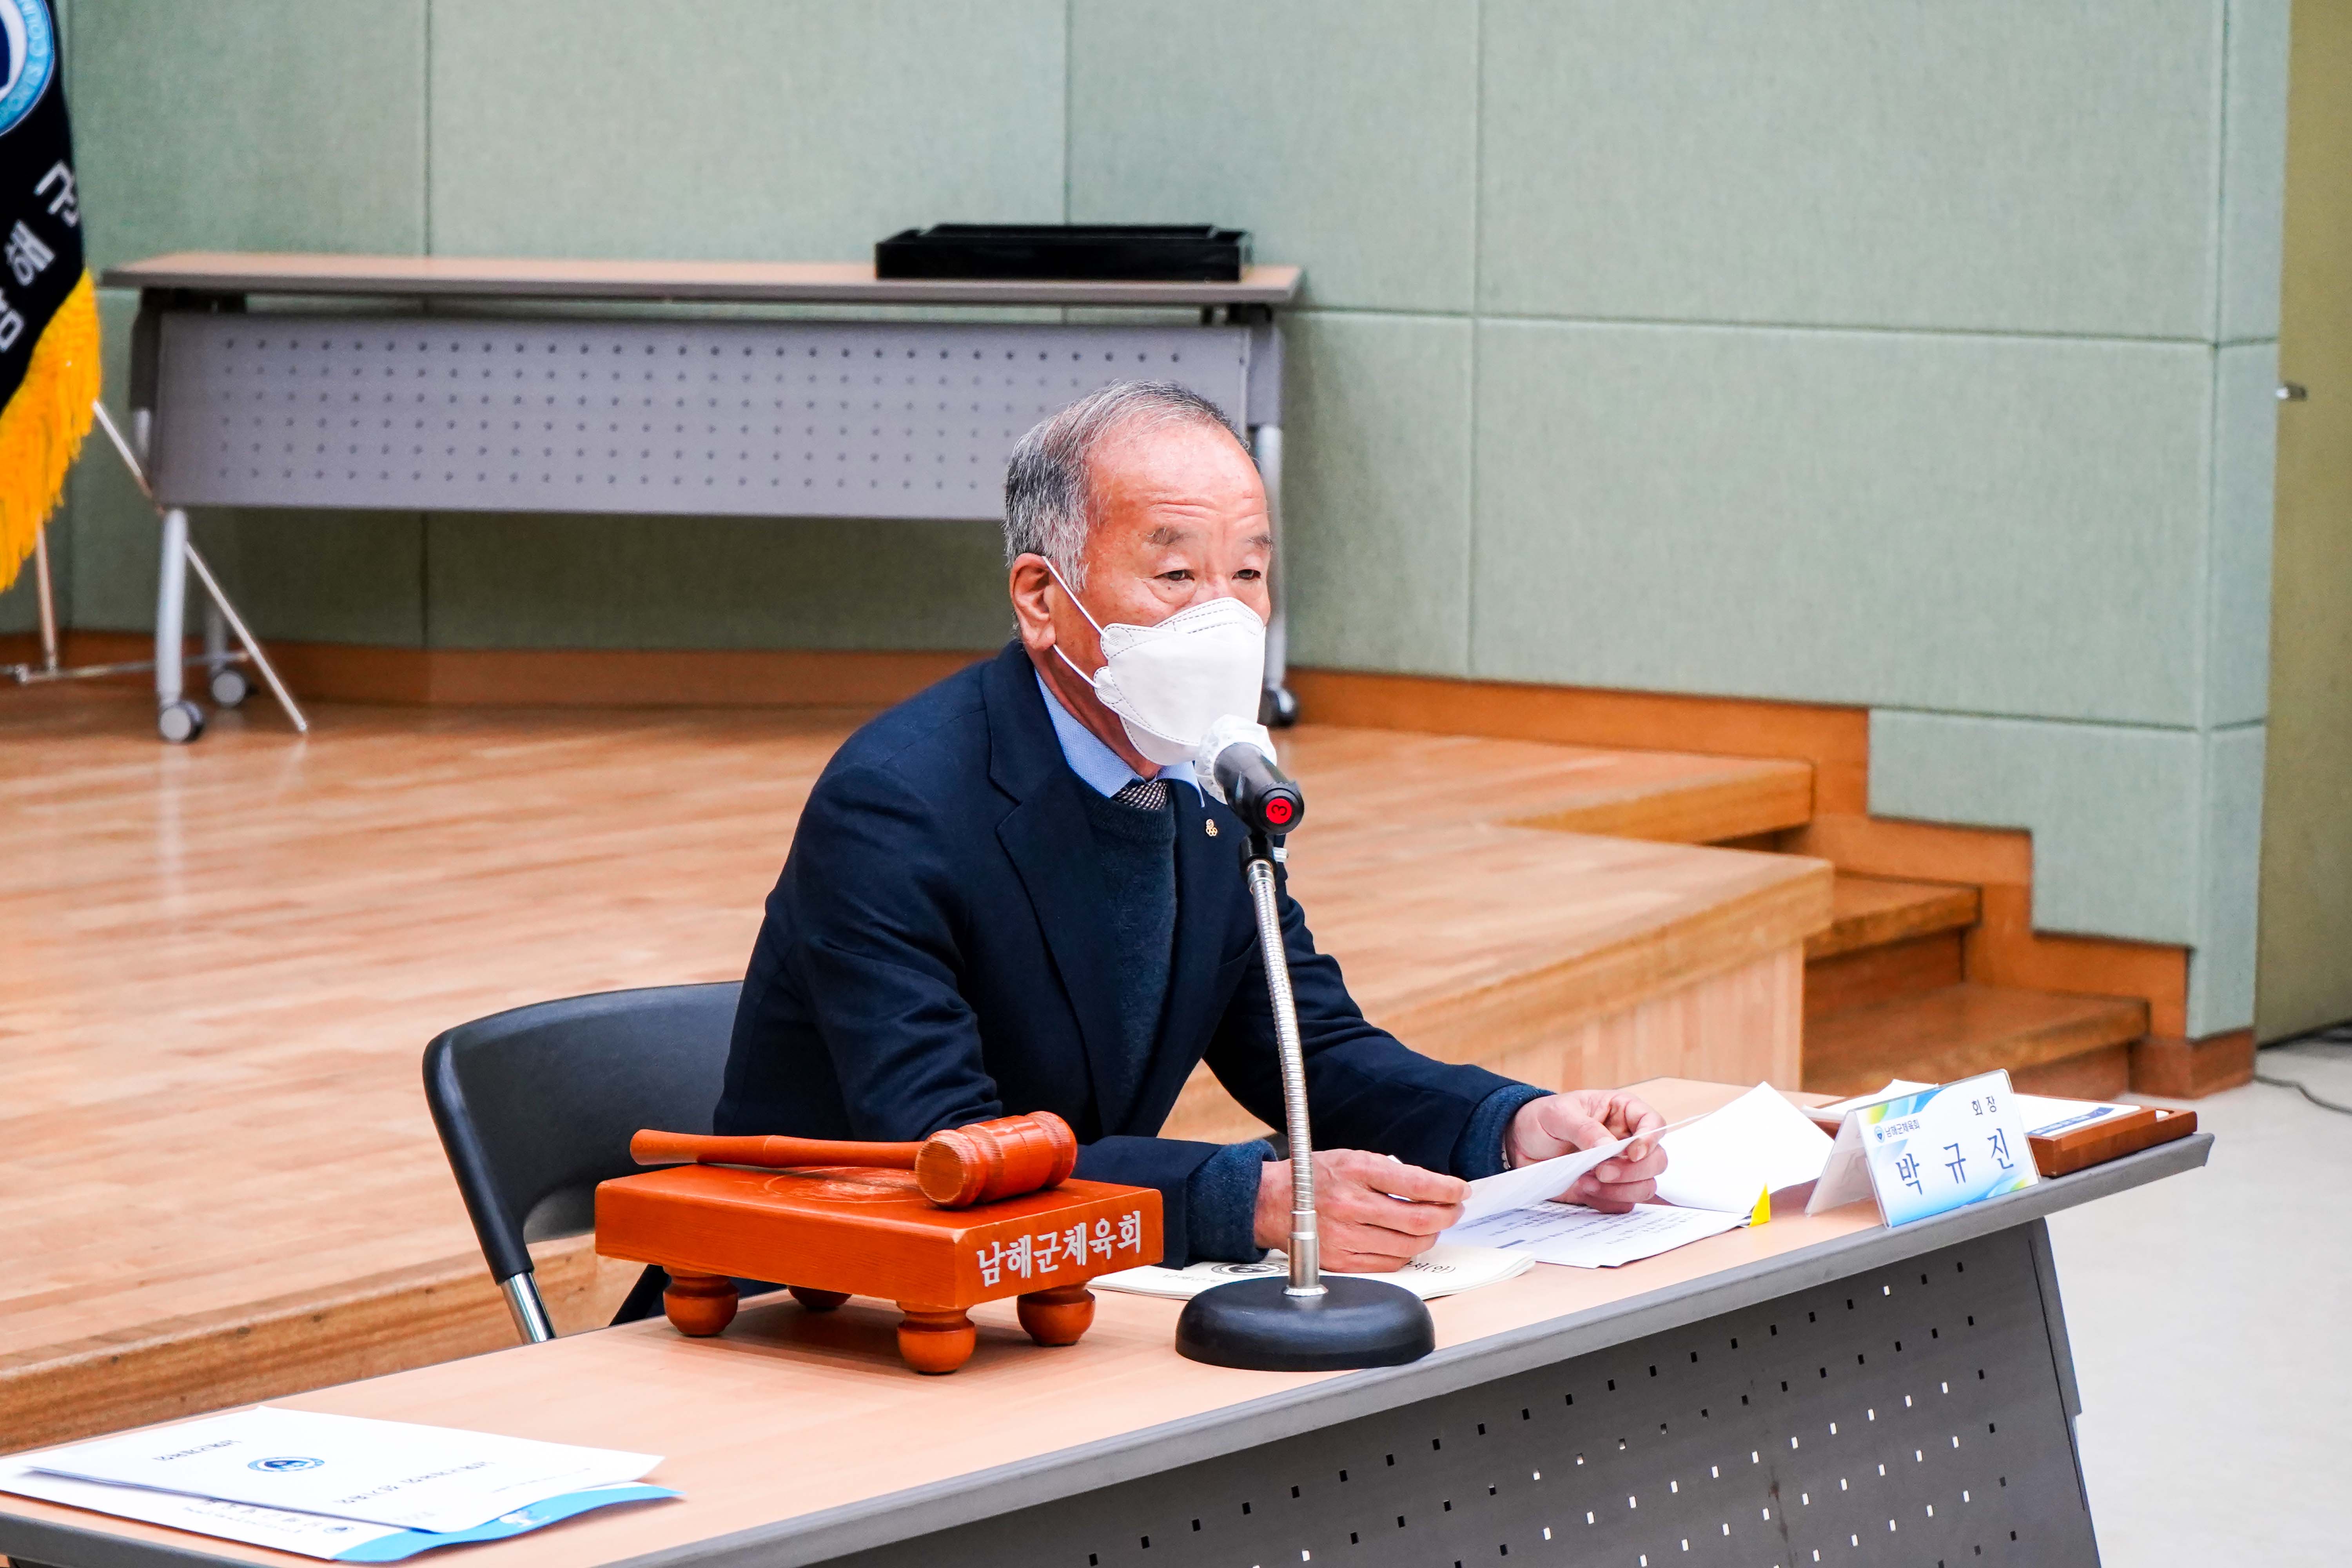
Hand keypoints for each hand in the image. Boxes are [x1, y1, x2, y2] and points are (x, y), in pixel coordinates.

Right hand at [1252, 1149, 1467, 1272]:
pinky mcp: (1340, 1261)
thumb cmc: (1315, 1176)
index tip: (1462, 1191)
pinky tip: (1406, 1242)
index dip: (1447, 1189)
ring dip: (1429, 1236)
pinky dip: (1405, 1253)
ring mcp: (1344, 1237)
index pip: (1417, 1184)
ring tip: (1433, 1226)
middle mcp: (1350, 1205)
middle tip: (1454, 1210)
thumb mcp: (1352, 1157)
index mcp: (1356, 1171)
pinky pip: (1389, 1264)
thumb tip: (1433, 1190)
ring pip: (1407, 1246)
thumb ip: (1390, 1172)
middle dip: (1446, 1216)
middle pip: (1418, 1221)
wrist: (1271, 1202)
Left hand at [1506, 1089, 1667, 1211]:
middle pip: (1657, 1160)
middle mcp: (1627, 1141)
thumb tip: (1609, 1147)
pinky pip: (1624, 1204)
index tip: (1632, 1153)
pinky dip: (1607, 1201)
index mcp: (1621, 1112)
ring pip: (1645, 1186)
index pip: (1653, 1123)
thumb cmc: (1541, 1119)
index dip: (1650, 1139)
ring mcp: (1620, 1168)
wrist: (1519, 1144)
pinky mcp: (1609, 1190)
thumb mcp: (1558, 1114)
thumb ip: (1584, 1128)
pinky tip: (1583, 1189)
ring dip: (1620, 1190)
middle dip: (1633, 1171)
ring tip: (1586, 1181)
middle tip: (1602, 1171)